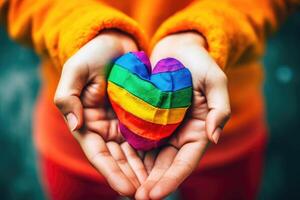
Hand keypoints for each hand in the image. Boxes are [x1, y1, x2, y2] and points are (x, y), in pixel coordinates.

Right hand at [54, 30, 147, 196]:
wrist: (117, 42)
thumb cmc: (94, 54)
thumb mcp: (77, 70)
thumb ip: (68, 96)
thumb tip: (75, 124)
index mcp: (87, 122)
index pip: (98, 154)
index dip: (111, 173)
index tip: (127, 189)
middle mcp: (106, 128)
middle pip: (117, 160)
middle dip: (131, 179)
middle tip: (147, 196)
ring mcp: (123, 124)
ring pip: (133, 155)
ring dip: (144, 173)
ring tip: (158, 188)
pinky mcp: (140, 117)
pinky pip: (147, 139)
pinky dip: (153, 154)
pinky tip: (164, 166)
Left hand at [135, 32, 230, 198]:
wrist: (177, 49)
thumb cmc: (198, 63)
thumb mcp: (215, 81)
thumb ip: (220, 109)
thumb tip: (214, 138)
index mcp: (198, 130)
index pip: (185, 162)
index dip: (171, 179)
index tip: (154, 194)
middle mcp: (180, 134)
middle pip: (166, 165)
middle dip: (152, 183)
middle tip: (136, 197)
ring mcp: (162, 129)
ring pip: (150, 158)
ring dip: (139, 174)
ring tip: (125, 188)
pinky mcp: (146, 120)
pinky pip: (138, 140)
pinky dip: (130, 155)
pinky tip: (118, 165)